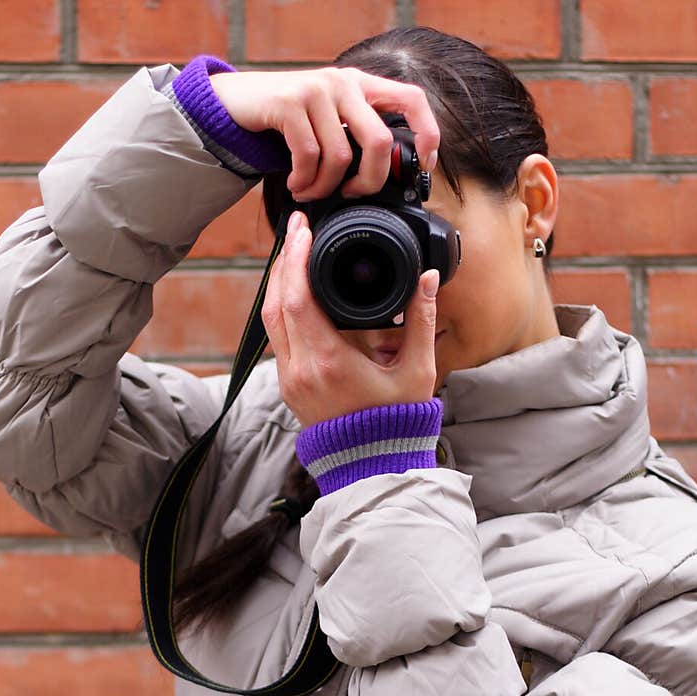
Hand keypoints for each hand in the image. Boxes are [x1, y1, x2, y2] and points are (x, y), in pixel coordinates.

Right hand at [209, 65, 439, 200]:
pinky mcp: (288, 102)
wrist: (236, 103)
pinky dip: (304, 182)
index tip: (423, 165)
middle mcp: (343, 82)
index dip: (427, 133)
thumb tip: (386, 178)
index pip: (412, 99)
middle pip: (379, 142)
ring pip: (340, 157)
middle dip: (370, 182)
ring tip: (311, 192)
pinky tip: (296, 185)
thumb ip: (355, 136)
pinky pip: (308, 157)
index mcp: (361, 85)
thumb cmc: (288, 121)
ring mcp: (316, 89)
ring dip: (325, 188)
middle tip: (352, 195)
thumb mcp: (329, 120)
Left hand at [263, 211, 439, 428]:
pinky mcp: (289, 386)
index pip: (298, 299)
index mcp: (328, 363)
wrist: (374, 466)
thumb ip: (422, 321)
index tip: (303, 228)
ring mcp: (290, 380)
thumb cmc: (397, 423)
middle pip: (275, 302)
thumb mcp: (418, 371)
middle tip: (298, 229)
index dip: (295, 258)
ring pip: (269, 320)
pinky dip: (282, 307)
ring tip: (295, 252)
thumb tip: (427, 279)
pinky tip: (296, 290)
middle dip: (283, 260)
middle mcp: (300, 371)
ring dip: (278, 282)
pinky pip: (277, 337)